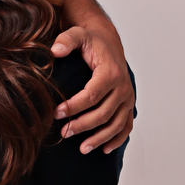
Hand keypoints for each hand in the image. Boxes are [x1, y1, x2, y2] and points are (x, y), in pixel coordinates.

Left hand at [50, 21, 134, 153]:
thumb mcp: (78, 34)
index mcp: (110, 73)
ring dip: (100, 138)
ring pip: (116, 124)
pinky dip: (117, 139)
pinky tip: (104, 149)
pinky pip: (126, 126)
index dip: (74, 106)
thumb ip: (66, 40)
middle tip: (64, 132)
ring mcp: (128, 98)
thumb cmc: (92, 42)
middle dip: (83, 125)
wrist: (109, 43)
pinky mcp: (129, 105)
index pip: (92, 95)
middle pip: (103, 113)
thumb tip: (54, 51)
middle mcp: (123, 87)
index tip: (57, 114)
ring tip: (82, 148)